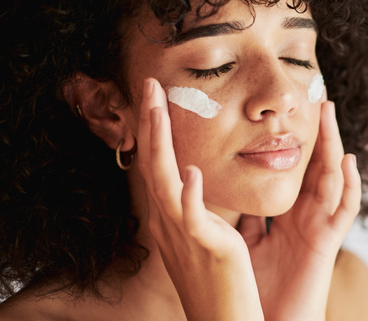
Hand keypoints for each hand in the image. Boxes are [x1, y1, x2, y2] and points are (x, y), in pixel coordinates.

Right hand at [136, 78, 263, 320]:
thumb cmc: (217, 283)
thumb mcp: (202, 238)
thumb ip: (197, 209)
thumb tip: (196, 181)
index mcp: (172, 218)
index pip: (158, 165)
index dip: (154, 130)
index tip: (156, 97)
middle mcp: (170, 224)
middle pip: (154, 165)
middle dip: (151, 124)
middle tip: (150, 86)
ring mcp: (185, 236)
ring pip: (166, 182)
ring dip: (161, 143)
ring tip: (158, 108)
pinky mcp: (208, 250)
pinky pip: (193, 219)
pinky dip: (189, 195)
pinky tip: (192, 171)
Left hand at [239, 101, 361, 320]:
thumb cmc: (256, 289)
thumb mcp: (245, 242)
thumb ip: (243, 215)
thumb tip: (224, 187)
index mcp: (285, 216)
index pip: (291, 170)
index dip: (292, 142)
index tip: (286, 112)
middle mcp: (305, 218)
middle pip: (313, 166)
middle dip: (316, 134)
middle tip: (314, 98)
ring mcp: (318, 228)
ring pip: (330, 179)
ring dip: (332, 145)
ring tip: (330, 113)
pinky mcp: (327, 245)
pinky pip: (343, 212)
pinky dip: (348, 186)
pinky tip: (346, 161)